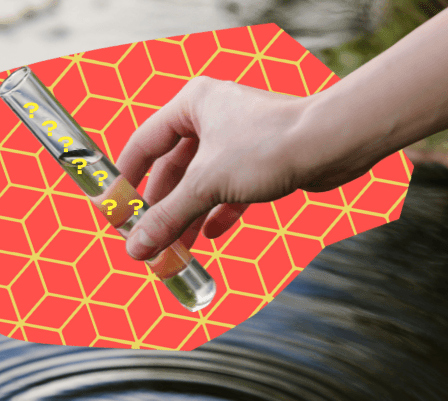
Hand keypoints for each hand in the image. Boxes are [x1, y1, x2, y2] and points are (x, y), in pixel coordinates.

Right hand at [117, 76, 323, 260]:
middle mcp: (212, 116)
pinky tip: (208, 235)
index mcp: (192, 105)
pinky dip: (217, 212)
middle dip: (162, 208)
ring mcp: (237, 138)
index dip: (126, 180)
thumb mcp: (206, 185)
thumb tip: (136, 247)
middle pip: (172, 169)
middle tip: (147, 238)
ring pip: (202, 182)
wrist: (332, 144)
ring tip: (175, 249)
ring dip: (188, 216)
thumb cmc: (268, 146)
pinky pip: (228, 188)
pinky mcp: (261, 158)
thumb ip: (167, 217)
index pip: (143, 144)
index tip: (115, 210)